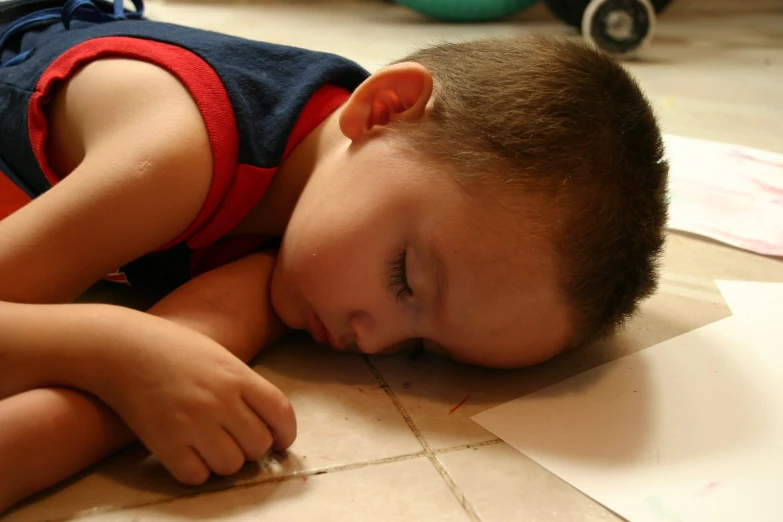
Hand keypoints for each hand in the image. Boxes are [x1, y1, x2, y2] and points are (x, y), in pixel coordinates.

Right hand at [93, 313, 295, 484]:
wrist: (121, 348)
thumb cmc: (172, 348)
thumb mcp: (219, 356)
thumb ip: (243, 386)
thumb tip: (267, 424)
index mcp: (238, 375)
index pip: (281, 413)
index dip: (286, 433)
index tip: (281, 441)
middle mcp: (220, 400)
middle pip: (259, 444)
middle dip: (252, 448)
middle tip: (235, 440)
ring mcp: (193, 422)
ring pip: (231, 465)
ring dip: (224, 461)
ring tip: (209, 445)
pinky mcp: (165, 442)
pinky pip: (196, 476)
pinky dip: (196, 471)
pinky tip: (188, 454)